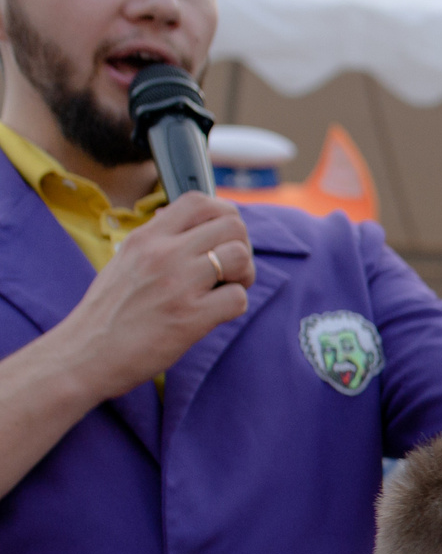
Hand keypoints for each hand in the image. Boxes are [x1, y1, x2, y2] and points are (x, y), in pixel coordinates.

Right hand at [54, 192, 252, 401]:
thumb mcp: (127, 260)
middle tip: (230, 270)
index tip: (222, 238)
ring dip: (243, 276)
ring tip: (223, 291)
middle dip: (242, 247)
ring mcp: (178, 284)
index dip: (225, 216)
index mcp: (147, 237)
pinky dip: (234, 306)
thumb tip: (197, 227)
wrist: (86, 352)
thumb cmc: (110, 311)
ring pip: (240, 257)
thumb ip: (160, 242)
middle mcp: (163, 253)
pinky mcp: (190, 317)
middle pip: (232, 226)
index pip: (199, 201)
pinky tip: (213, 314)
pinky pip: (238, 298)